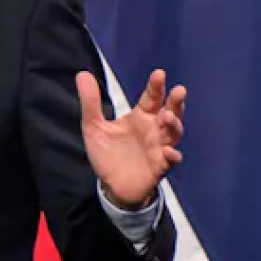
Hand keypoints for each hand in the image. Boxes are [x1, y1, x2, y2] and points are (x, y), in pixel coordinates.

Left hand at [77, 68, 185, 210]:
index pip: (152, 97)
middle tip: (179, 90)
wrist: (111, 186)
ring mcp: (159, 148)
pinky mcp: (159, 167)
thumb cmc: (108, 154)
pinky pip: (170, 160)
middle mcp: (154, 130)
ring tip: (167, 117)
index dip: (156, 86)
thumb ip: (90, 102)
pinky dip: (172, 155)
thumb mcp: (94, 127)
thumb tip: (82, 74)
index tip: (159, 74)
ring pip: (174, 133)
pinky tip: (168, 151)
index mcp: (141, 117)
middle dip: (175, 101)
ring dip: (174, 124)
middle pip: (170, 111)